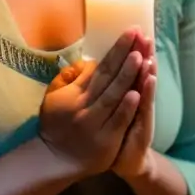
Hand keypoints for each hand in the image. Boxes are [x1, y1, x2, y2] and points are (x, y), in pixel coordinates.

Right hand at [38, 29, 144, 177]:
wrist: (55, 160)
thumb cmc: (56, 125)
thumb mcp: (54, 97)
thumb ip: (69, 79)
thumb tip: (87, 62)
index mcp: (76, 93)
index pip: (100, 67)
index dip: (115, 50)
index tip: (129, 34)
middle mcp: (85, 105)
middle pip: (109, 77)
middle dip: (125, 55)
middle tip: (138, 36)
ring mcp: (96, 124)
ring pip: (114, 96)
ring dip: (128, 76)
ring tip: (141, 57)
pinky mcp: (106, 141)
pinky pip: (118, 121)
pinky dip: (127, 107)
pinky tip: (137, 93)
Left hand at [112, 36, 157, 180]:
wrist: (128, 161)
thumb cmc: (113, 131)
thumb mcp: (108, 107)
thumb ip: (103, 87)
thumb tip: (92, 65)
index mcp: (125, 91)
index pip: (129, 66)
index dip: (131, 49)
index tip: (133, 30)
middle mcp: (137, 97)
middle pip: (140, 71)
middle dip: (142, 52)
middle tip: (145, 34)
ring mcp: (142, 111)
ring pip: (145, 85)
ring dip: (147, 67)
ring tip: (148, 49)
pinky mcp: (145, 126)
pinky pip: (146, 107)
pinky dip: (148, 92)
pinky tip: (150, 79)